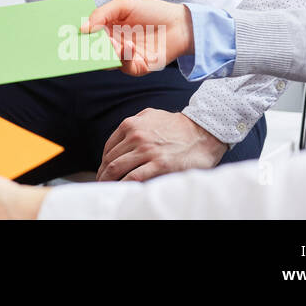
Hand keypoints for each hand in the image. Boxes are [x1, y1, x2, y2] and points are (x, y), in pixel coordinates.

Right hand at [83, 0, 193, 75]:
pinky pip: (124, 66)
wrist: (179, 24)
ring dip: (106, 52)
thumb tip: (82, 28)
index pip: (87, 34)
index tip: (66, 34)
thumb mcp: (123, 4)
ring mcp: (124, 56)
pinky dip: (125, 57)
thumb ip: (101, 14)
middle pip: (92, 50)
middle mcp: (112, 44)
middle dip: (86, 48)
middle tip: (80, 44)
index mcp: (107, 28)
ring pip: (106, 60)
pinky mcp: (136, 67)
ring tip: (111, 41)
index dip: (77, 35)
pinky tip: (129, 46)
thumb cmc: (152, 11)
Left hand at [97, 108, 226, 180]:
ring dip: (109, 181)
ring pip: (117, 168)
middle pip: (110, 160)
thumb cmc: (178, 125)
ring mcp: (147, 151)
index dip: (104, 161)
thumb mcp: (151, 115)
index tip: (104, 170)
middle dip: (103, 174)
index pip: (109, 147)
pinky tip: (123, 190)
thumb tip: (122, 137)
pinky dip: (124, 185)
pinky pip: (134, 177)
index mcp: (131, 125)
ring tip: (109, 188)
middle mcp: (135, 136)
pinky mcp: (159, 164)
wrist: (203, 131)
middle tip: (103, 183)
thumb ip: (134, 123)